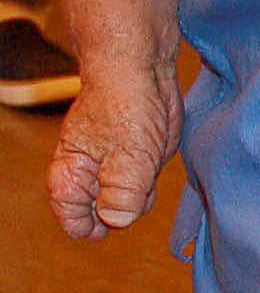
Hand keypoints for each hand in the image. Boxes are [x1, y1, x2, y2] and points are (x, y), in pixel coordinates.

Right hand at [47, 72, 182, 240]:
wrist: (142, 66)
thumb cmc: (126, 104)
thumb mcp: (130, 156)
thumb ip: (123, 194)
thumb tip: (116, 221)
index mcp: (70, 176)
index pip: (72, 219)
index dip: (92, 226)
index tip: (112, 220)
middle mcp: (90, 174)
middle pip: (106, 213)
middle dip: (126, 206)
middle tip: (138, 175)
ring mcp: (114, 165)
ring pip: (130, 199)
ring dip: (144, 190)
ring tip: (146, 154)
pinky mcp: (136, 155)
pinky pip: (144, 180)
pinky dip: (153, 175)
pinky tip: (156, 152)